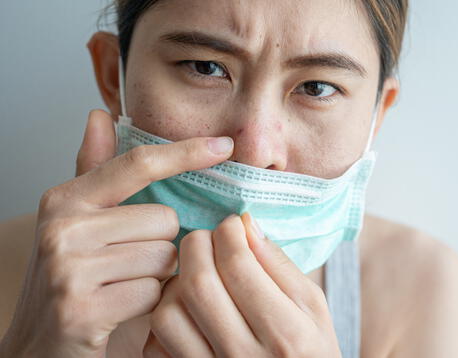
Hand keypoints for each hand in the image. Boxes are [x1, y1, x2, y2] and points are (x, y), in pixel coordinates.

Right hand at [0, 110, 233, 356]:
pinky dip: (149, 304)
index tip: (225, 144)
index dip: (185, 152)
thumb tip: (99, 115)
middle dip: (161, 245)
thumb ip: (96, 172)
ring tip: (124, 287)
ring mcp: (69, 268)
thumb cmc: (72, 282)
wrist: (38, 348)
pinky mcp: (82, 308)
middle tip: (129, 266)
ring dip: (157, 276)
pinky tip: (122, 310)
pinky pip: (154, 293)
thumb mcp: (78, 224)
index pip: (138, 164)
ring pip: (164, 256)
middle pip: (164, 219)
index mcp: (65, 200)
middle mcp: (62, 227)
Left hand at [143, 213, 341, 356]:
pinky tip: (189, 310)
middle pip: (197, 284)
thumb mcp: (313, 308)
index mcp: (285, 333)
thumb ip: (280, 266)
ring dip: (177, 282)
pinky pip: (156, 344)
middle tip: (209, 239)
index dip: (228, 232)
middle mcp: (244, 356)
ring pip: (168, 312)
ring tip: (198, 275)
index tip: (233, 225)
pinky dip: (166, 318)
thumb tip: (245, 224)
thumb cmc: (310, 351)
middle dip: (197, 245)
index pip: (238, 265)